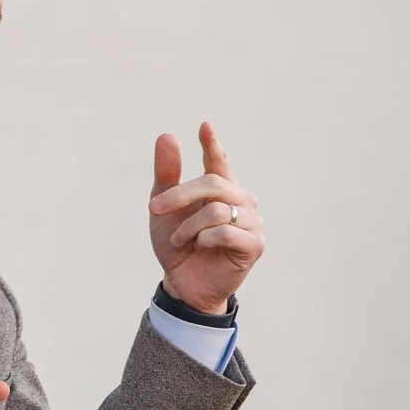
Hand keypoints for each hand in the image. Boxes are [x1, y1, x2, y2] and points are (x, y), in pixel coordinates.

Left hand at [148, 121, 263, 312]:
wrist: (182, 283)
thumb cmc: (177, 245)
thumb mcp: (164, 209)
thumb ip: (167, 175)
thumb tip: (167, 135)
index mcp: (221, 189)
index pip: (218, 161)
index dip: (212, 144)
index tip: (204, 126)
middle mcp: (242, 201)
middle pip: (212, 183)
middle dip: (178, 196)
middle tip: (154, 208)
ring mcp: (252, 222)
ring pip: (217, 210)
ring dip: (189, 227)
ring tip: (181, 240)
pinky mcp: (255, 245)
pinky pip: (227, 232)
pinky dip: (206, 239)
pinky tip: (202, 247)